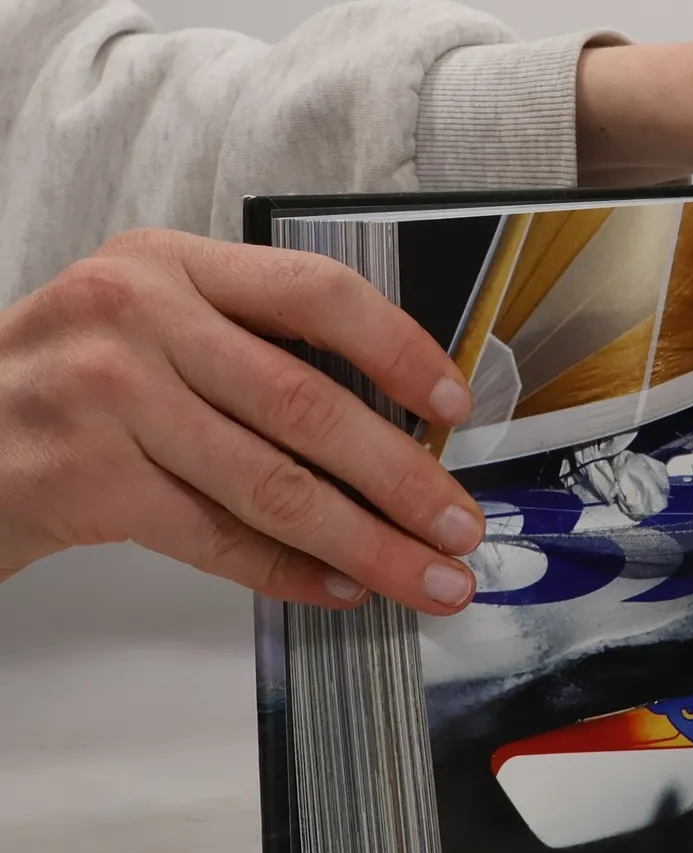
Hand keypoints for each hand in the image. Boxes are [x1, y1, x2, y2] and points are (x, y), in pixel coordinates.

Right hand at [0, 229, 484, 613]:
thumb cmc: (71, 378)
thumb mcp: (151, 317)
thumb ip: (252, 341)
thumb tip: (396, 413)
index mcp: (175, 265)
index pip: (317, 292)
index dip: (399, 348)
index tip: (456, 403)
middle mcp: (140, 318)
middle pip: (306, 403)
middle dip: (402, 475)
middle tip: (461, 523)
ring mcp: (107, 398)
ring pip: (271, 482)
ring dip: (364, 540)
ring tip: (425, 574)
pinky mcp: (83, 480)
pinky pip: (214, 536)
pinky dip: (286, 569)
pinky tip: (338, 587)